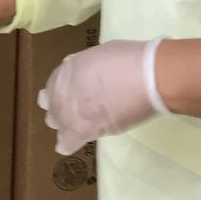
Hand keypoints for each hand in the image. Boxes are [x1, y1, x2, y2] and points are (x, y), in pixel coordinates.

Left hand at [38, 38, 167, 155]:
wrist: (148, 78)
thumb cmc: (130, 59)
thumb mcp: (100, 54)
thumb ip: (86, 67)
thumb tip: (87, 77)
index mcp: (68, 68)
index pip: (54, 82)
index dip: (59, 89)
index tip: (66, 93)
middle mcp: (65, 89)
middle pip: (52, 103)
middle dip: (59, 105)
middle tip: (72, 108)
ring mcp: (74, 110)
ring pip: (55, 122)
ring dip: (62, 122)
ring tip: (72, 125)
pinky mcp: (88, 130)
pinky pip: (68, 141)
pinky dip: (66, 143)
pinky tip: (64, 145)